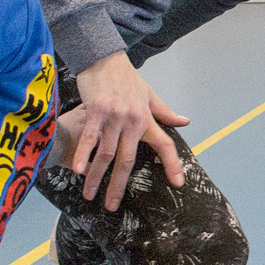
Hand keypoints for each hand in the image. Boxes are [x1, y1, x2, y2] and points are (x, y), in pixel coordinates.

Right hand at [69, 51, 189, 209]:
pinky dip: (84, 155)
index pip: (164, 144)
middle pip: (128, 159)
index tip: (178, 183)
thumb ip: (165, 112)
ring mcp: (113, 117)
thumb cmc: (127, 78)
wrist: (105, 59)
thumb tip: (185, 122)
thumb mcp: (149, 94)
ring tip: (90, 195)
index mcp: (146, 119)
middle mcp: (132, 121)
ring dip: (97, 176)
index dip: (173, 164)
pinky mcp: (96, 111)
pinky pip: (89, 138)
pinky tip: (78, 171)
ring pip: (106, 153)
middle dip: (119, 185)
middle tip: (112, 205)